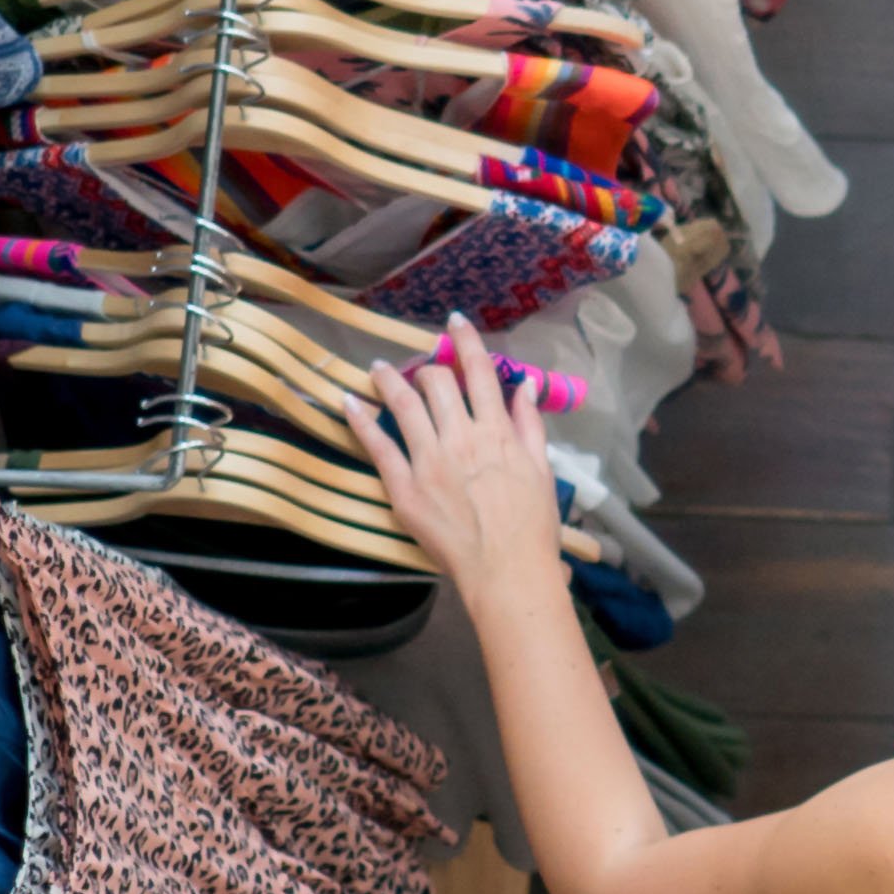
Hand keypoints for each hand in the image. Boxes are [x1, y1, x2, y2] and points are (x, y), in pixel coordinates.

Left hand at [351, 336, 577, 632]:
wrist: (507, 571)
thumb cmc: (532, 526)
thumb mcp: (542, 470)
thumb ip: (530, 425)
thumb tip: (526, 386)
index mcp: (497, 431)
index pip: (479, 372)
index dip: (466, 341)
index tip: (455, 322)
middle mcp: (461, 437)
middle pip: (438, 383)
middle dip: (430, 368)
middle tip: (423, 369)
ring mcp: (429, 461)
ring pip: (405, 404)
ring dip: (389, 380)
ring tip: (379, 368)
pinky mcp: (404, 488)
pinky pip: (378, 446)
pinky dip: (362, 420)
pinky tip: (351, 402)